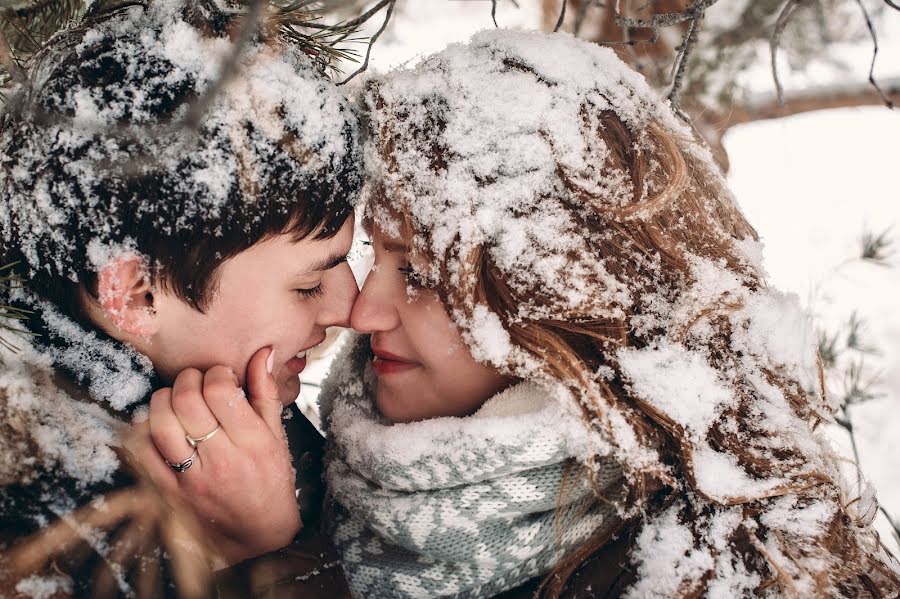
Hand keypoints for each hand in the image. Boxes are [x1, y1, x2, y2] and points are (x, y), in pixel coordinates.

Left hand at [124, 347, 300, 564]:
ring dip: (163, 400)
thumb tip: (261, 353)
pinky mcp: (170, 492)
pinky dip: (144, 430)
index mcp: (252, 441)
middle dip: (187, 380)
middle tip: (195, 382)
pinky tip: (158, 424)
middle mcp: (221, 458)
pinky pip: (144, 453)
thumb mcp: (277, 435)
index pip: (221, 391)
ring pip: (161, 424)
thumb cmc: (271, 480)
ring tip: (176, 400)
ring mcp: (192, 477)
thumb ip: (266, 392)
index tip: (222, 377)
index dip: (216, 373)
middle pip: (186, 401)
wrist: (259, 533)